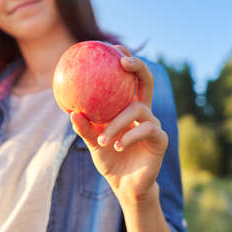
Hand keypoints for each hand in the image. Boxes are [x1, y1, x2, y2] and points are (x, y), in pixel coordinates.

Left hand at [70, 45, 167, 204]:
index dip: (126, 59)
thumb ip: (84, 127)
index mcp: (127, 107)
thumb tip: (71, 111)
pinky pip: (147, 129)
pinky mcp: (160, 139)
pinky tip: (118, 146)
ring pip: (138, 109)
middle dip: (137, 66)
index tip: (114, 47)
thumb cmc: (109, 158)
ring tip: (102, 139)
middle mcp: (143, 111)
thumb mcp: (92, 142)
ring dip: (117, 123)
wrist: (124, 184)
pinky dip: (129, 136)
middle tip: (123, 62)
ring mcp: (154, 123)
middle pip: (146, 80)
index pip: (129, 78)